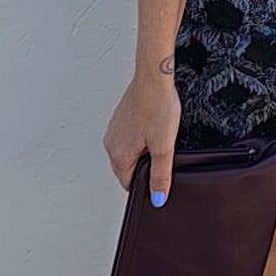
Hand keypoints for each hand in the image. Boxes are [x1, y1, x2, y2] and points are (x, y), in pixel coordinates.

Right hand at [103, 72, 181, 205]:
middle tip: (161, 154)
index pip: (129, 184)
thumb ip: (160, 175)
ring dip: (143, 152)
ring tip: (158, 138)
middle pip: (127, 169)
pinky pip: (128, 138)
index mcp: (119, 155)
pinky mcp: (120, 120)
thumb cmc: (157, 106)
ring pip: (128, 153)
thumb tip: (157, 197)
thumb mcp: (164, 147)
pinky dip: (140, 138)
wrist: (154, 78)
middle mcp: (111, 144)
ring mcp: (114, 131)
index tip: (158, 178)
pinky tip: (153, 127)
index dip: (145, 185)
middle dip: (144, 168)